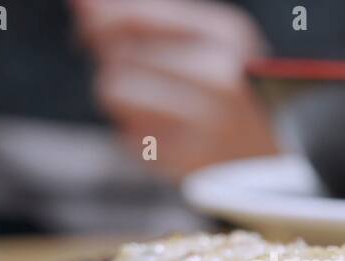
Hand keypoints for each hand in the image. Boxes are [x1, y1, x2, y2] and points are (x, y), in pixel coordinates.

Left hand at [73, 0, 278, 180]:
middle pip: (119, 54)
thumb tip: (81, 3)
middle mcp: (219, 74)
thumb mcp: (198, 43)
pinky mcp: (186, 158)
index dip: (98, 20)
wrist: (263, 160)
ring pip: (114, 92)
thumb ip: (141, 19)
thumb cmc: (222, 92)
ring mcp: (205, 120)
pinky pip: (125, 135)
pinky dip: (134, 133)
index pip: (136, 15)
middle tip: (132, 76)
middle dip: (115, 64)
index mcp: (227, 34)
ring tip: (151, 108)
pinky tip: (164, 135)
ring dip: (119, 99)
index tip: (86, 30)